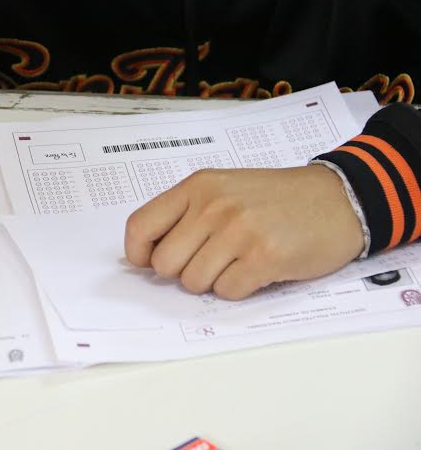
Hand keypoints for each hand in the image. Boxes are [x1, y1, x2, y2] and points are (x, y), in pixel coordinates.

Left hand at [124, 165, 364, 299]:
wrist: (337, 198)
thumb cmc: (275, 198)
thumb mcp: (224, 189)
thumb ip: (185, 215)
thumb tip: (148, 258)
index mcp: (197, 186)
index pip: (139, 227)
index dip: (139, 254)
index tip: (151, 262)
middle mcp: (213, 206)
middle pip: (164, 264)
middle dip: (182, 272)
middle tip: (210, 261)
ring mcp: (239, 231)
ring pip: (193, 282)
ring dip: (213, 281)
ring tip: (238, 261)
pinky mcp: (265, 257)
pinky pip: (226, 292)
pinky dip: (238, 289)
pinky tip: (257, 269)